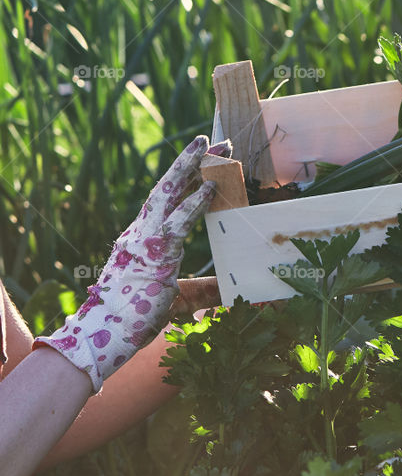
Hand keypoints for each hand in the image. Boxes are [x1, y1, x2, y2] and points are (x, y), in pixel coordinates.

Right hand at [33, 136, 230, 392]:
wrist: (105, 334)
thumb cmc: (133, 319)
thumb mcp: (173, 300)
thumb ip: (198, 290)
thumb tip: (221, 290)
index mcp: (140, 240)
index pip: (165, 200)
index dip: (186, 178)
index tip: (205, 160)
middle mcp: (140, 233)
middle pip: (167, 187)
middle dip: (191, 162)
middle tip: (215, 141)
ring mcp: (145, 240)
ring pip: (169, 193)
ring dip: (192, 168)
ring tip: (214, 147)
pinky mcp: (155, 253)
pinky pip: (179, 221)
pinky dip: (195, 202)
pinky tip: (212, 186)